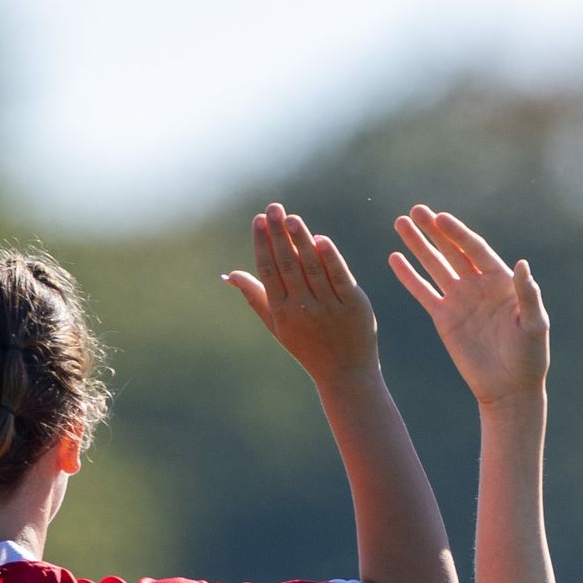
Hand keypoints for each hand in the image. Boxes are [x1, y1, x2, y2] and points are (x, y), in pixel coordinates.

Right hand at [224, 204, 378, 386]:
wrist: (345, 374)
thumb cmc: (308, 347)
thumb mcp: (278, 326)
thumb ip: (256, 297)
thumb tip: (229, 275)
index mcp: (282, 312)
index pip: (269, 271)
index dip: (263, 244)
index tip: (259, 220)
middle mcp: (303, 309)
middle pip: (288, 265)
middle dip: (279, 235)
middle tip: (273, 208)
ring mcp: (329, 307)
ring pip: (312, 268)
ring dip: (301, 241)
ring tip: (292, 218)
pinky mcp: (353, 306)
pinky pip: (340, 277)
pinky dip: (330, 258)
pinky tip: (320, 239)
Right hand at [390, 206, 547, 406]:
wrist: (509, 388)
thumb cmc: (529, 357)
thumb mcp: (534, 324)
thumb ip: (528, 294)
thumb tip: (522, 264)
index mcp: (500, 280)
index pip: (475, 249)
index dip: (458, 233)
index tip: (440, 218)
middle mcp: (478, 284)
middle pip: (452, 250)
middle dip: (434, 231)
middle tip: (416, 211)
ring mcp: (459, 300)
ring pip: (435, 265)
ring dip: (418, 245)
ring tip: (400, 223)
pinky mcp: (444, 318)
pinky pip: (423, 292)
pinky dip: (409, 276)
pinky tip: (395, 258)